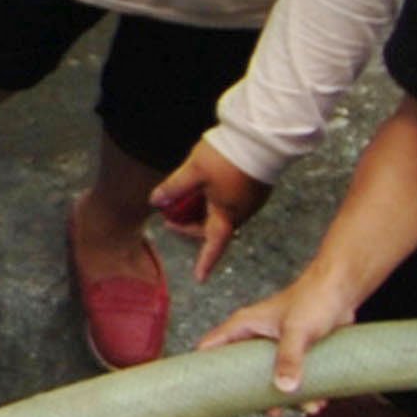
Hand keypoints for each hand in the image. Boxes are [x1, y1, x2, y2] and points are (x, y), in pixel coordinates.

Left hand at [150, 139, 274, 284]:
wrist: (261, 139)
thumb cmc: (227, 157)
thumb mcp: (193, 171)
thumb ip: (174, 187)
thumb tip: (155, 201)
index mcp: (228, 215)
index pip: (214, 245)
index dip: (205, 262)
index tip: (199, 278)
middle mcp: (243, 212)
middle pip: (215, 228)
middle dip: (192, 227)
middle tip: (170, 219)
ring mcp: (252, 200)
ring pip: (223, 214)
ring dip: (203, 212)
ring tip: (185, 201)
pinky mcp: (256, 188)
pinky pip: (232, 202)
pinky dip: (216, 201)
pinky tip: (206, 187)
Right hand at [198, 271, 362, 399]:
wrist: (341, 291)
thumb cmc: (314, 299)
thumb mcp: (297, 331)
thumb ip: (289, 358)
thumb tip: (284, 388)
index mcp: (244, 326)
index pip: (211, 347)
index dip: (203, 369)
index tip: (203, 391)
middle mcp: (255, 337)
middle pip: (242, 371)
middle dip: (256, 395)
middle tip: (269, 412)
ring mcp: (275, 346)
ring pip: (271, 377)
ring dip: (289, 396)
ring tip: (308, 408)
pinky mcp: (296, 352)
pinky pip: (293, 376)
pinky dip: (305, 390)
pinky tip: (320, 400)